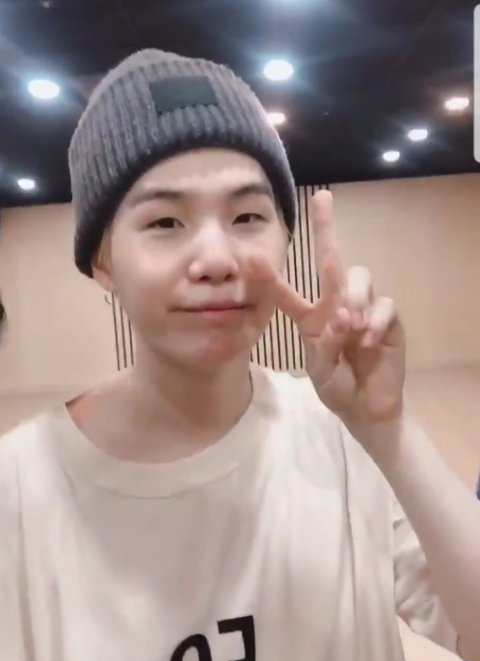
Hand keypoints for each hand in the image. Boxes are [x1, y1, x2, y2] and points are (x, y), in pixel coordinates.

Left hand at [249, 190, 405, 429]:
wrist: (365, 408)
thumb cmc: (337, 385)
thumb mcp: (319, 370)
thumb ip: (324, 345)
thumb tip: (343, 316)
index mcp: (309, 318)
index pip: (286, 292)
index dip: (269, 276)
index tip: (250, 257)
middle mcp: (335, 305)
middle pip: (331, 260)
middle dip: (325, 227)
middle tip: (321, 197)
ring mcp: (362, 309)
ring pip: (359, 277)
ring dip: (353, 299)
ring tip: (350, 328)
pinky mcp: (388, 319)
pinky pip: (383, 305)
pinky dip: (374, 322)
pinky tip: (367, 342)